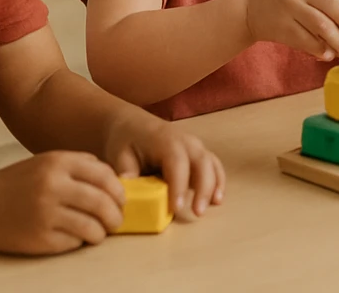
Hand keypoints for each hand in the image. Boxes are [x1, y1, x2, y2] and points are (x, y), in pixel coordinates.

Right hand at [0, 151, 125, 254]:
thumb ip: (79, 165)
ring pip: (92, 226)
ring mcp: (45, 213)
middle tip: (117, 221)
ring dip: (102, 232)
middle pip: (102, 202)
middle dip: (116, 215)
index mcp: (59, 163)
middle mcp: (54, 186)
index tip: (121, 200)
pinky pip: (73, 242)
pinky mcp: (39, 238)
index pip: (105, 175)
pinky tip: (77, 238)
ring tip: (100, 233)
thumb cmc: (17, 183)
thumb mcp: (47, 162)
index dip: (119, 190)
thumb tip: (115, 181)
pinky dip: (80, 241)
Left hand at [103, 113, 224, 220]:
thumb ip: (127, 173)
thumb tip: (129, 195)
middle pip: (201, 162)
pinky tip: (217, 199)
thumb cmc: (126, 141)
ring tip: (214, 205)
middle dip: (203, 187)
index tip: (176, 208)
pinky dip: (218, 181)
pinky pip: (214, 165)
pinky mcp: (199, 154)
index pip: (177, 163)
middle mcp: (186, 141)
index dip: (178, 185)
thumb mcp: (120, 155)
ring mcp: (195, 146)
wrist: (133, 124)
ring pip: (211, 163)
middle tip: (198, 212)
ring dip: (214, 185)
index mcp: (166, 141)